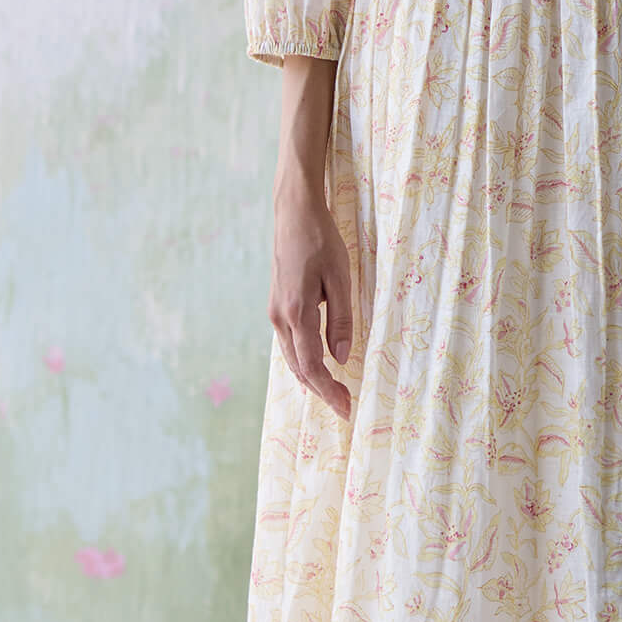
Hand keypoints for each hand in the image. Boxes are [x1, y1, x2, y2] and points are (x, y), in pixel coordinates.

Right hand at [270, 173, 353, 416]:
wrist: (294, 213)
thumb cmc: (320, 240)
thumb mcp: (340, 277)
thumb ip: (340, 318)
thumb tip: (341, 357)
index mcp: (296, 311)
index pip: (312, 364)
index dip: (329, 390)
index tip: (346, 408)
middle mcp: (279, 316)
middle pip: (299, 367)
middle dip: (322, 391)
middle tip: (345, 408)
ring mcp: (274, 311)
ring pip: (292, 357)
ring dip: (312, 379)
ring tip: (334, 394)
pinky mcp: (277, 304)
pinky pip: (289, 343)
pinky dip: (303, 362)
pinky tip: (316, 367)